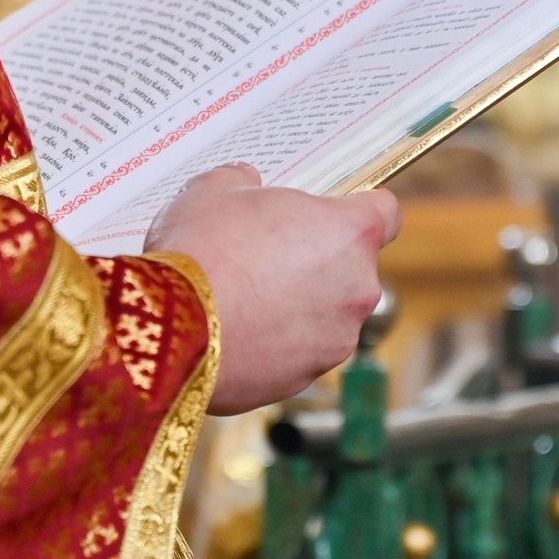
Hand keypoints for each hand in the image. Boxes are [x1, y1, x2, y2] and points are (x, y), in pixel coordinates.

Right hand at [144, 164, 400, 415]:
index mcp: (350, 232)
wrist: (171, 329)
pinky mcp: (304, 378)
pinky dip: (275, 343)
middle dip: (316, 260)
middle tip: (266, 252)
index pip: (386, 212)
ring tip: (242, 296)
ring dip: (296, 306)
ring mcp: (334, 339)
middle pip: (351, 266)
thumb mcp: (213, 190)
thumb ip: (241, 181)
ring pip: (324, 314)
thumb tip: (245, 182)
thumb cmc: (201, 251)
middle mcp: (357, 288)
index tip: (333, 212)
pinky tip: (234, 330)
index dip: (358, 208)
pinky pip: (296, 351)